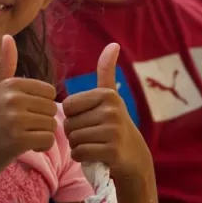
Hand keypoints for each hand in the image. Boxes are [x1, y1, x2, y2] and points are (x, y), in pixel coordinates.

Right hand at [0, 35, 57, 177]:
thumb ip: (4, 66)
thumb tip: (7, 36)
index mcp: (10, 84)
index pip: (49, 92)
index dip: (41, 106)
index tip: (24, 114)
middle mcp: (11, 97)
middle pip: (52, 109)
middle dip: (42, 122)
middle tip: (22, 129)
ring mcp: (14, 118)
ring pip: (51, 125)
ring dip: (41, 135)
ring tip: (22, 137)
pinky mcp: (18, 139)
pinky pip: (48, 139)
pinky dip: (41, 147)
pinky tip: (25, 147)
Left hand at [62, 44, 152, 181]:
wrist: (134, 158)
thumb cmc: (114, 126)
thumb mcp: (110, 97)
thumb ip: (106, 71)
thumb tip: (112, 44)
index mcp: (107, 94)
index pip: (67, 106)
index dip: (73, 117)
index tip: (89, 121)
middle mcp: (111, 110)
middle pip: (69, 124)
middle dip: (76, 134)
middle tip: (94, 137)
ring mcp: (113, 131)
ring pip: (74, 140)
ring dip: (79, 147)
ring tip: (96, 145)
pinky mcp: (112, 151)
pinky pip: (80, 153)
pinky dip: (83, 158)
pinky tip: (96, 156)